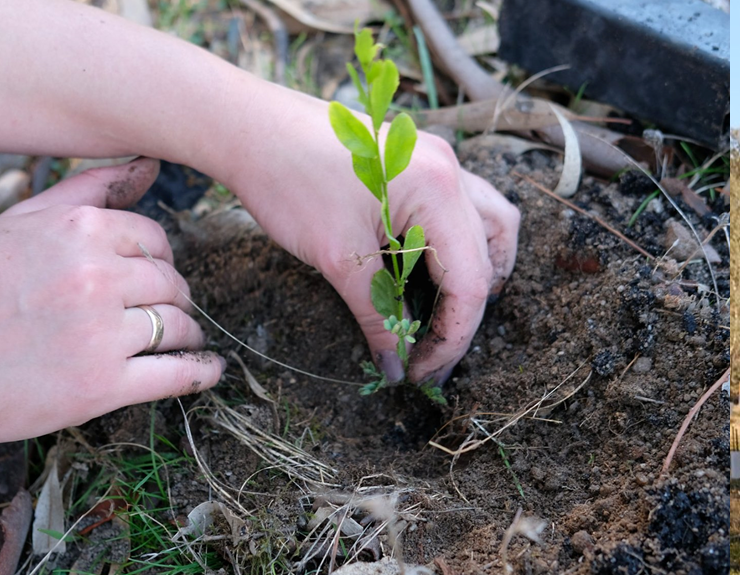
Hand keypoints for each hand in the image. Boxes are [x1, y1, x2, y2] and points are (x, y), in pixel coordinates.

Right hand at [0, 159, 221, 442]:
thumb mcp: (19, 224)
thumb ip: (88, 190)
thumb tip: (152, 164)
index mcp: (78, 231)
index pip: (154, 240)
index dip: (155, 261)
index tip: (146, 277)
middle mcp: (95, 277)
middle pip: (171, 283)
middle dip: (170, 297)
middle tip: (160, 310)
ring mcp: (101, 333)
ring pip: (180, 325)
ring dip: (186, 333)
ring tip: (179, 339)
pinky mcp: (102, 385)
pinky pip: (180, 373)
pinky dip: (202, 372)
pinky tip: (207, 369)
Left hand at [228, 106, 520, 385]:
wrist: (247, 125)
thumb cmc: (288, 181)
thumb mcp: (337, 257)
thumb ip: (376, 314)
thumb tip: (395, 366)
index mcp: (438, 191)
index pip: (471, 281)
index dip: (452, 335)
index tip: (424, 370)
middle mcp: (452, 172)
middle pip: (488, 258)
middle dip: (462, 314)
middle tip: (428, 352)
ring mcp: (441, 162)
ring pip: (492, 226)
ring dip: (479, 273)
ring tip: (448, 310)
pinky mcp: (422, 162)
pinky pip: (466, 208)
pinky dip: (460, 245)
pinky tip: (431, 267)